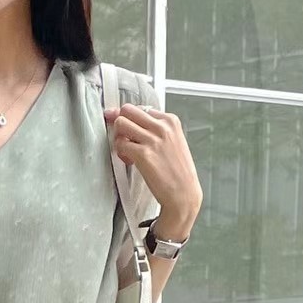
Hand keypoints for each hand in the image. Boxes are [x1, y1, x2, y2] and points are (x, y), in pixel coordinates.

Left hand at [104, 101, 203, 237]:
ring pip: (120, 123)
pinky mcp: (143, 154)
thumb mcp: (174, 143)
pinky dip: (120, 153)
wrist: (183, 194)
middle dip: (120, 123)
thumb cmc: (178, 173)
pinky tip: (129, 162)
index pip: (142, 108)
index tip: (131, 134)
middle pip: (128, 109)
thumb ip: (157, 131)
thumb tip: (136, 126)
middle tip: (124, 139)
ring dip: (118, 137)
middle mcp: (162, 126)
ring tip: (127, 152)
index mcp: (171, 120)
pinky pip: (120, 143)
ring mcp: (152, 139)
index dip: (133, 121)